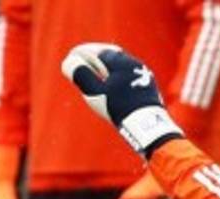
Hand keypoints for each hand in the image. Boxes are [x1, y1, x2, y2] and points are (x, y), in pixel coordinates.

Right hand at [61, 43, 182, 155]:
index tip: (71, 58)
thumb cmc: (120, 107)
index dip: (80, 54)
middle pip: (110, 56)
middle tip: (83, 62)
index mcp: (120, 60)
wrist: (149, 126)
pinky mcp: (149, 90)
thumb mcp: (95, 91)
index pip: (95, 51)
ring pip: (121, 68)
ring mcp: (144, 76)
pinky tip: (116, 88)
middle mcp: (134, 64)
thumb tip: (69, 62)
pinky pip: (130, 79)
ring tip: (98, 76)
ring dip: (108, 70)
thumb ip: (80, 74)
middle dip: (95, 59)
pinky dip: (119, 79)